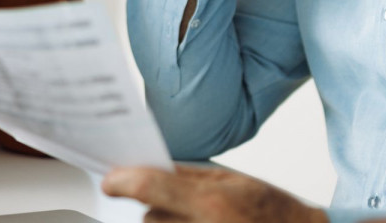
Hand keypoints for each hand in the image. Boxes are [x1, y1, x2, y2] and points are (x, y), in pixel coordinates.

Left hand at [102, 165, 326, 222]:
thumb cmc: (273, 214)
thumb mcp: (234, 181)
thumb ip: (188, 175)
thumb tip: (150, 167)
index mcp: (211, 204)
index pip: (150, 187)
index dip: (124, 180)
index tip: (111, 180)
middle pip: (149, 216)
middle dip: (159, 207)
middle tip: (187, 205)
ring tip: (204, 221)